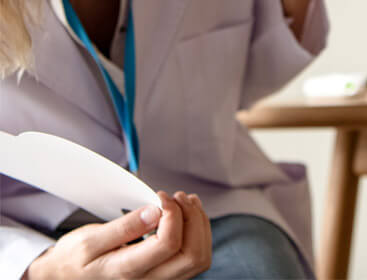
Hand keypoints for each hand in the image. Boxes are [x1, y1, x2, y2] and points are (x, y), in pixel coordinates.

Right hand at [27, 192, 210, 279]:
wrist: (67, 278)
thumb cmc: (75, 259)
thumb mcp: (89, 240)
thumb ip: (124, 227)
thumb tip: (156, 211)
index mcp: (127, 272)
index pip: (168, 244)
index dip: (172, 213)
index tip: (159, 196)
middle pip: (193, 255)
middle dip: (192, 217)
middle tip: (176, 196)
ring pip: (199, 258)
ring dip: (199, 223)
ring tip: (184, 201)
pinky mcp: (166, 276)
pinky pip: (195, 258)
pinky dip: (198, 232)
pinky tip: (185, 213)